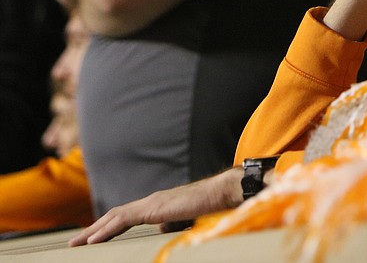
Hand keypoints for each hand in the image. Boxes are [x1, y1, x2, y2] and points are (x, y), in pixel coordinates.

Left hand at [68, 168, 243, 245]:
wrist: (221, 193)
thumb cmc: (211, 205)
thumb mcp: (187, 218)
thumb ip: (172, 222)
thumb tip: (162, 228)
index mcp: (158, 205)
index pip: (126, 216)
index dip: (108, 227)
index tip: (93, 238)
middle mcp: (151, 201)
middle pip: (115, 215)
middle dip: (94, 229)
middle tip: (75, 242)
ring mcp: (151, 203)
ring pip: (115, 216)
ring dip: (94, 230)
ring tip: (77, 243)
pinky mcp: (153, 208)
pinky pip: (123, 220)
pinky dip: (106, 231)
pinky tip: (93, 241)